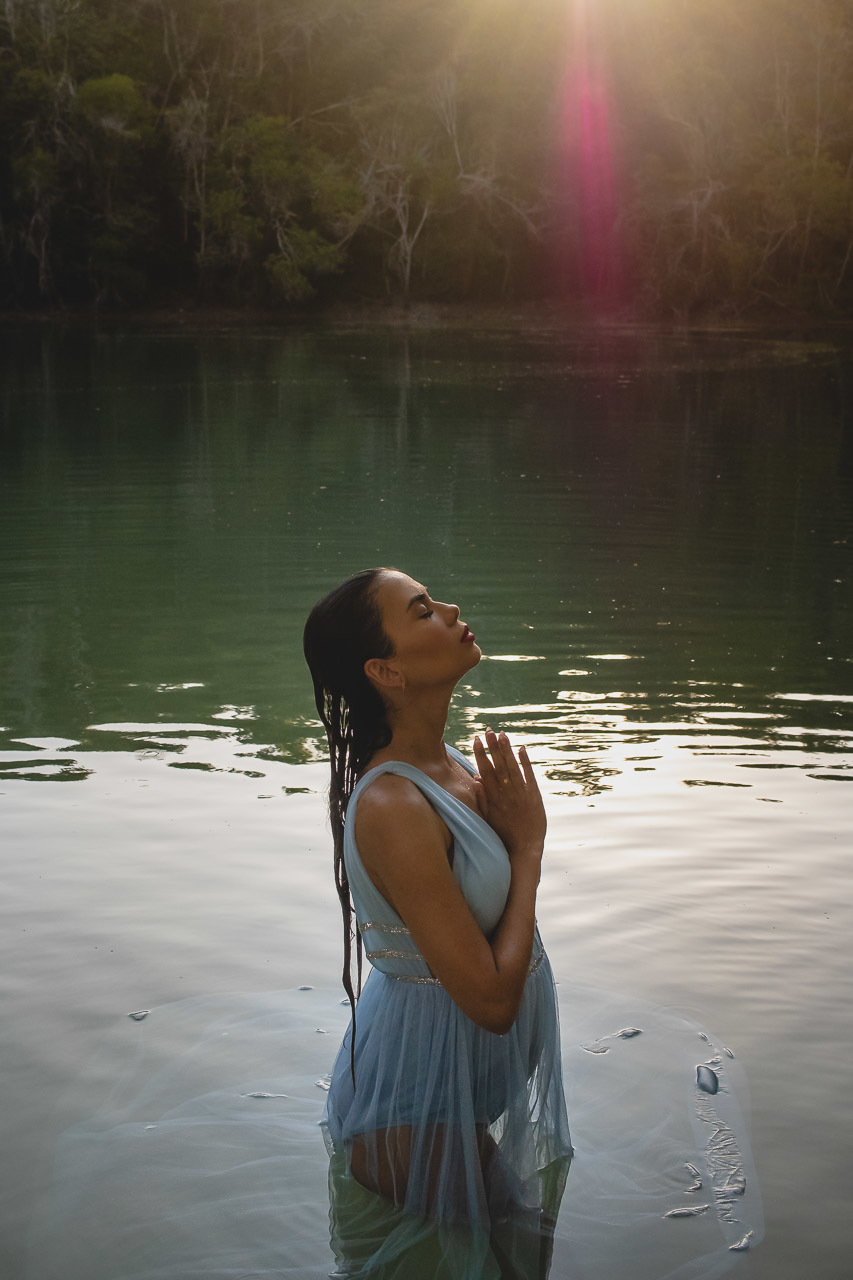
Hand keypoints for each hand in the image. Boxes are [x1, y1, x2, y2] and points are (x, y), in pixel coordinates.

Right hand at [471, 729, 546, 861]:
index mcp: (494, 798)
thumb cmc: (503, 835)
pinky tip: (521, 749)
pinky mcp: (534, 797)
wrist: (524, 849)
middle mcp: (506, 794)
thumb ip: (481, 798)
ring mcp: (521, 794)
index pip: (485, 771)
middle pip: (498, 766)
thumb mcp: (487, 818)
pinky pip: (529, 776)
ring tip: (502, 734)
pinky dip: (525, 762)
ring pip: (512, 768)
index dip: (480, 754)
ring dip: (507, 750)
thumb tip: (475, 778)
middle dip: (492, 747)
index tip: (476, 740)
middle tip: (487, 730)